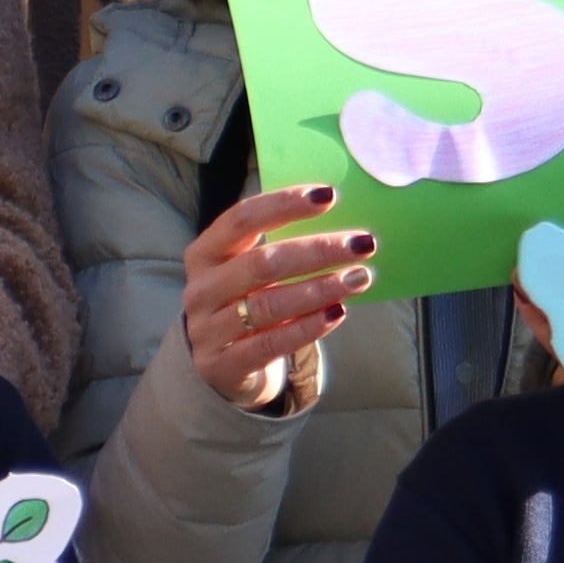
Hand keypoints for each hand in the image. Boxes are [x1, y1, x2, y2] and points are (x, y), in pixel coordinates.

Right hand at [170, 183, 371, 411]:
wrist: (221, 366)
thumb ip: (281, 247)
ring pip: (268, 305)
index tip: (329, 196)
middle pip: (262, 263)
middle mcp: (200, 289)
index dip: (284, 205)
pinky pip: (270, 344)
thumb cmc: (246, 304)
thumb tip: (342, 225)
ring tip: (358, 278)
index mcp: (205, 253)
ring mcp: (207, 329)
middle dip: (317, 251)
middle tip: (362, 244)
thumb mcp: (250, 272)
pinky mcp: (221, 365)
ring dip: (319, 289)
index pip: (242, 219)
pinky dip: (307, 328)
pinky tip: (337, 313)